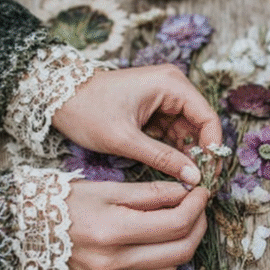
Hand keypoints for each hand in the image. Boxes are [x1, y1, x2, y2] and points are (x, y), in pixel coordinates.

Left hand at [52, 64, 221, 185]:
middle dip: (202, 154)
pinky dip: (174, 152)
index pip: (208, 117)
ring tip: (188, 183)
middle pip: (201, 124)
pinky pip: (173, 133)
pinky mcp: (154, 110)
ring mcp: (163, 98)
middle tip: (201, 184)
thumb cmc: (87, 111)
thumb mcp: (125, 139)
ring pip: (188, 131)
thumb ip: (163, 158)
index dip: (213, 147)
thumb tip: (194, 178)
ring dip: (188, 155)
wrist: (57, 98)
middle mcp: (172, 87)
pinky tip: (175, 172)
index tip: (210, 175)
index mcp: (171, 84)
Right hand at [67, 180, 208, 269]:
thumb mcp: (108, 189)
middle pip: (180, 251)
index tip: (201, 192)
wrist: (26, 229)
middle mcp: (113, 261)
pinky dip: (166, 259)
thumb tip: (187, 192)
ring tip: (183, 221)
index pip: (175, 225)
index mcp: (113, 231)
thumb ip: (150, 193)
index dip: (196, 207)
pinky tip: (162, 240)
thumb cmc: (65, 202)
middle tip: (199, 207)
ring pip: (171, 269)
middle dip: (198, 226)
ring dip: (185, 245)